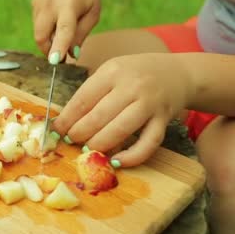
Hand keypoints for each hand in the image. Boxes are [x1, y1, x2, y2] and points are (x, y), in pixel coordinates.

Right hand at [32, 0, 100, 62]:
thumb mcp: (93, 12)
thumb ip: (81, 34)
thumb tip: (71, 55)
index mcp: (69, 5)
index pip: (63, 29)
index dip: (59, 46)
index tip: (55, 61)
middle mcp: (50, 3)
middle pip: (41, 36)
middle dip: (49, 50)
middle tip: (61, 55)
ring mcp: (39, 2)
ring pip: (38, 32)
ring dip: (48, 39)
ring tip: (63, 28)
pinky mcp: (34, 3)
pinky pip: (37, 25)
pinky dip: (46, 29)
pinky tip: (57, 18)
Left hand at [52, 53, 193, 166]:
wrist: (178, 73)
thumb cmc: (137, 74)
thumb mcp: (112, 71)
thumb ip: (92, 92)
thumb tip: (66, 120)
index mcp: (113, 71)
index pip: (83, 99)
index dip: (67, 118)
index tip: (56, 130)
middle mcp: (132, 86)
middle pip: (99, 116)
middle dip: (80, 133)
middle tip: (71, 141)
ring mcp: (149, 104)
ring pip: (120, 130)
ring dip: (100, 144)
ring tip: (88, 150)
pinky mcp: (164, 120)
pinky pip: (148, 143)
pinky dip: (132, 156)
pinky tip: (117, 162)